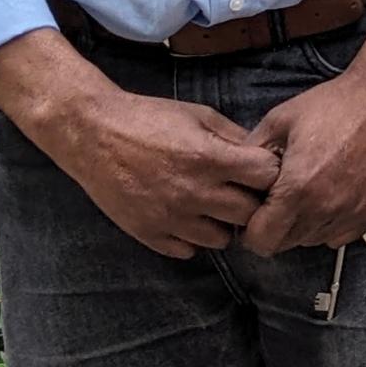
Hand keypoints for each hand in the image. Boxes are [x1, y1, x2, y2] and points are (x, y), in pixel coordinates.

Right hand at [42, 87, 281, 259]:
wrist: (94, 135)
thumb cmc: (150, 119)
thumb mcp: (200, 115)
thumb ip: (235, 137)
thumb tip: (265, 155)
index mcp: (210, 158)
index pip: (268, 178)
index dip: (271, 173)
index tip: (263, 170)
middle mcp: (194, 193)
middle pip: (249, 214)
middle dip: (252, 203)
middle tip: (242, 192)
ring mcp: (170, 218)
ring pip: (221, 240)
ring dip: (224, 224)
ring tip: (214, 206)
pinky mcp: (148, 234)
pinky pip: (187, 251)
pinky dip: (193, 238)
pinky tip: (187, 217)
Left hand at [239, 60, 365, 255]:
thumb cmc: (335, 104)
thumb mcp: (280, 120)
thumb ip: (252, 152)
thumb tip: (234, 174)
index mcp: (298, 188)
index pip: (260, 240)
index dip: (251, 229)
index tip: (255, 212)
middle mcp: (325, 207)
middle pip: (285, 245)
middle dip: (275, 227)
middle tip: (279, 200)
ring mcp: (352, 212)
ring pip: (313, 241)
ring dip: (303, 226)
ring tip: (307, 194)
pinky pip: (341, 236)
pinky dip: (331, 224)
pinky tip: (330, 197)